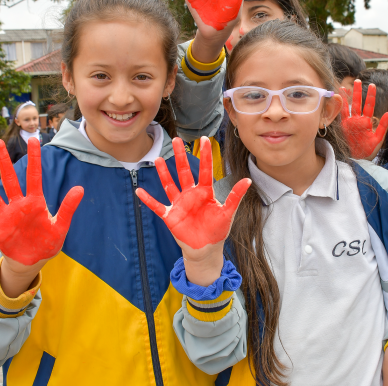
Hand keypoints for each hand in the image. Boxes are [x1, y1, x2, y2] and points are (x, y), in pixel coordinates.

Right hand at [0, 139, 82, 268]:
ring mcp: (5, 217)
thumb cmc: (48, 241)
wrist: (34, 260)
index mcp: (35, 203)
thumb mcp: (61, 226)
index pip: (34, 177)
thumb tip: (80, 188)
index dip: (34, 159)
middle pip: (9, 180)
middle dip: (3, 161)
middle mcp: (18, 206)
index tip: (34, 140)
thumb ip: (68, 208)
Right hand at [136, 137, 250, 284]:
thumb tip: (248, 180)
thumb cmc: (218, 230)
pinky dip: (148, 200)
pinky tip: (139, 192)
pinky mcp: (170, 216)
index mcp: (205, 192)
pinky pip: (157, 206)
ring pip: (169, 184)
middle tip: (176, 140)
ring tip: (158, 159)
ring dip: (163, 173)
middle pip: (184, 171)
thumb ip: (235, 196)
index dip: (204, 155)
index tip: (204, 139)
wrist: (206, 249)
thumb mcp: (228, 212)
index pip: (204, 170)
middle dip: (180, 156)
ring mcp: (179, 204)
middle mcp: (190, 194)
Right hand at [341, 79, 387, 159]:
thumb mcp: (378, 138)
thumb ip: (383, 126)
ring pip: (349, 106)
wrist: (360, 159)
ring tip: (347, 85)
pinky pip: (342, 114)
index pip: (369, 105)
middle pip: (358, 102)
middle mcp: (358, 120)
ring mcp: (351, 122)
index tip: (372, 85)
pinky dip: (341, 105)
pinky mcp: (344, 126)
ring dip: (348, 96)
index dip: (370, 96)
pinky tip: (339, 96)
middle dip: (358, 92)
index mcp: (367, 121)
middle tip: (358, 80)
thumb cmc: (370, 150)